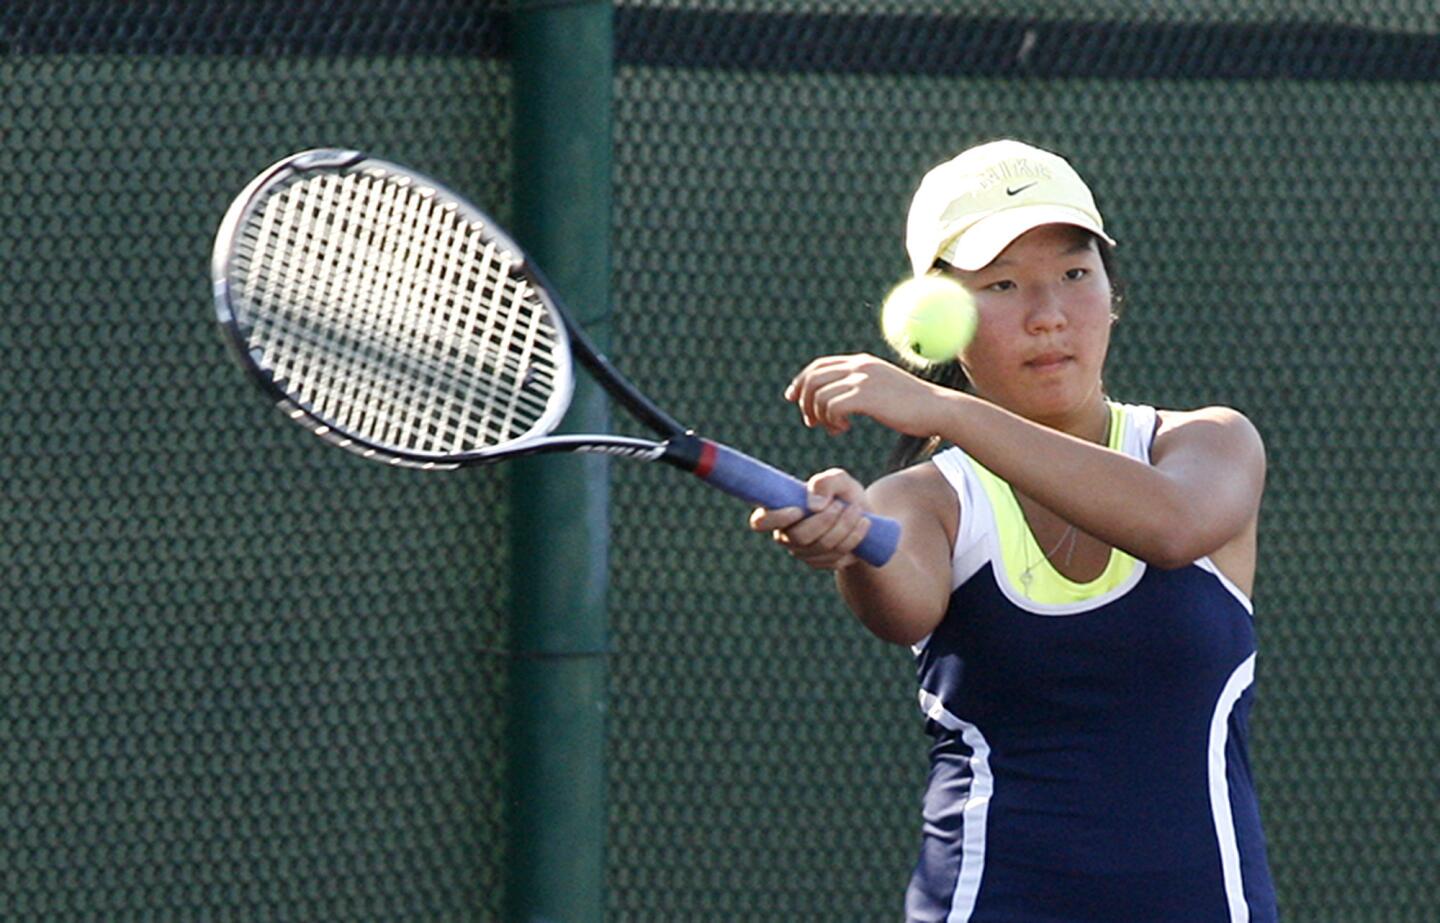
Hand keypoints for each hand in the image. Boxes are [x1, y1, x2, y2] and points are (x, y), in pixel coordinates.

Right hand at [748, 468, 872, 570]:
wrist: (863, 515)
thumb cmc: (842, 494)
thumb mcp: (838, 480)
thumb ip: (825, 482)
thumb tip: (814, 505)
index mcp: (779, 512)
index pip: (761, 522)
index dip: (776, 518)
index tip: (799, 509)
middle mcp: (786, 536)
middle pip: (799, 537)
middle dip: (825, 520)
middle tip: (841, 504)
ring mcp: (803, 553)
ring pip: (822, 546)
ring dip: (844, 526)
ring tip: (857, 509)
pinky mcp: (822, 563)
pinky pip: (837, 556)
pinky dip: (853, 537)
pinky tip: (863, 524)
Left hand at [784, 353, 950, 436]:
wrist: (938, 409)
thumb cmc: (913, 406)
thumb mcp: (883, 387)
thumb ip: (860, 386)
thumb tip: (836, 398)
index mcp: (861, 361)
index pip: (819, 365)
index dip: (801, 381)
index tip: (793, 398)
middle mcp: (859, 366)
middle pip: (812, 378)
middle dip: (804, 401)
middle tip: (811, 422)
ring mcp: (862, 379)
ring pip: (818, 394)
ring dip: (819, 415)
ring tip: (833, 429)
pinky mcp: (866, 396)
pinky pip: (831, 407)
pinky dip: (831, 421)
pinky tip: (844, 429)